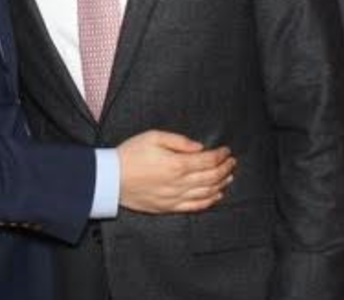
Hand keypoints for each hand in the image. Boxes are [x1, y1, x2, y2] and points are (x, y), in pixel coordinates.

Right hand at [117, 130, 234, 212]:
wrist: (112, 178)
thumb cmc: (130, 154)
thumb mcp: (152, 136)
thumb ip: (178, 141)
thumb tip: (199, 147)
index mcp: (177, 164)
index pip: (207, 160)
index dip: (220, 155)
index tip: (226, 150)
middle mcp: (180, 183)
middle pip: (211, 177)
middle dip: (225, 168)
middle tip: (232, 162)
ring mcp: (176, 197)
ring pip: (207, 193)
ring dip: (221, 184)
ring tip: (228, 176)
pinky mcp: (170, 207)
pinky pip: (196, 206)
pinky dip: (210, 201)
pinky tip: (216, 195)